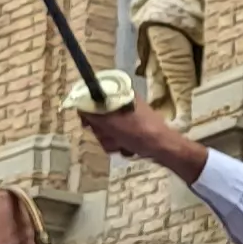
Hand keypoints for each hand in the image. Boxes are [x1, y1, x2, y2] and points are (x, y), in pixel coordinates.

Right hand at [76, 97, 208, 177]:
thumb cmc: (139, 132)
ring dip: (110, 140)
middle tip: (109, 135)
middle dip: (102, 131)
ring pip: (106, 130)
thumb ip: (94, 115)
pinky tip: (127, 148)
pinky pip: (116, 138)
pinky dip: (119, 145)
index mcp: (121, 95)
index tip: (87, 123)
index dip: (88, 111)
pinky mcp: (132, 131)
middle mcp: (124, 104)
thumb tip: (80, 107)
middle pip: (99, 116)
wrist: (163, 148)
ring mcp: (128, 119)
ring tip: (121, 144)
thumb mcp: (112, 123)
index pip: (95, 97)